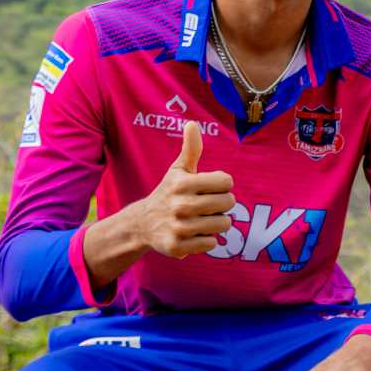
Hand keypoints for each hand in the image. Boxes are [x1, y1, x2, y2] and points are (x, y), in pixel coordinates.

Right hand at [136, 121, 234, 257]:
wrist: (142, 224)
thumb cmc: (169, 193)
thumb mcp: (178, 170)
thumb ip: (191, 149)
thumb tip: (192, 123)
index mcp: (182, 183)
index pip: (227, 181)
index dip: (222, 184)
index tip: (209, 187)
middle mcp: (180, 205)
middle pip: (228, 203)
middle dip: (223, 204)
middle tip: (208, 205)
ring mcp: (179, 227)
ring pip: (224, 224)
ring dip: (217, 222)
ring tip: (202, 219)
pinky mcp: (178, 247)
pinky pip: (212, 243)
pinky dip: (207, 239)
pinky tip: (194, 233)